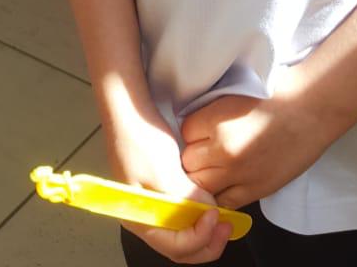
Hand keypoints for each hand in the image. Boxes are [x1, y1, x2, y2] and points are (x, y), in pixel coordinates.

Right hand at [102, 100, 234, 262]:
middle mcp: (145, 218)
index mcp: (140, 220)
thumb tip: (208, 210)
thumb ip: (185, 197)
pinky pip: (181, 213)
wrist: (128, 110)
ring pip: (182, 232)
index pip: (176, 246)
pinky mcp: (161, 190)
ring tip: (223, 215)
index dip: (201, 238)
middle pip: (180, 246)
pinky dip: (197, 213)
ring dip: (204, 229)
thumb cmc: (139, 139)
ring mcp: (153, 205)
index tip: (217, 217)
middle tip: (228, 226)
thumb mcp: (163, 170)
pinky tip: (209, 202)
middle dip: (207, 241)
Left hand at [180, 67, 332, 209]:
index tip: (203, 130)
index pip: (185, 132)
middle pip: (189, 162)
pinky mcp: (253, 190)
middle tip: (208, 151)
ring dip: (206, 178)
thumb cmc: (278, 96)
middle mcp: (223, 149)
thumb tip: (196, 129)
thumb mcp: (236, 95)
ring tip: (218, 168)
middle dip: (196, 157)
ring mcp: (238, 173)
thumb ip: (213, 114)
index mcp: (217, 120)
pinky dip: (222, 196)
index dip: (193, 132)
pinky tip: (229, 184)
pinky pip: (224, 203)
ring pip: (201, 187)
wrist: (310, 111)